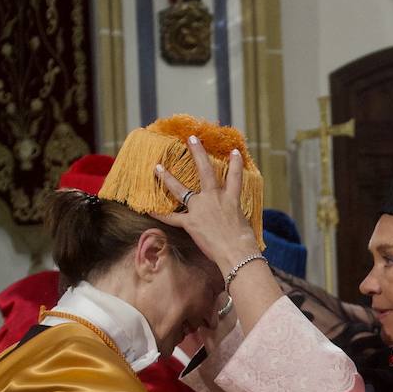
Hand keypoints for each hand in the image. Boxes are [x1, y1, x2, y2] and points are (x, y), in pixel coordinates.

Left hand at [153, 136, 258, 274]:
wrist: (236, 252)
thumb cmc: (245, 243)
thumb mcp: (243, 224)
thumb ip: (235, 217)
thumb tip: (232, 221)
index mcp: (231, 200)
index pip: (235, 177)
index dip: (235, 164)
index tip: (233, 151)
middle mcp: (214, 199)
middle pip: (205, 171)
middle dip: (198, 153)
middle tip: (191, 138)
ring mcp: (200, 209)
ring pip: (181, 190)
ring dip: (168, 178)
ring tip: (157, 167)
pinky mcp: (190, 223)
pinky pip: (172, 217)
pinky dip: (159, 214)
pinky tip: (147, 208)